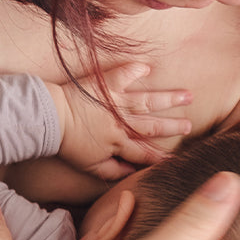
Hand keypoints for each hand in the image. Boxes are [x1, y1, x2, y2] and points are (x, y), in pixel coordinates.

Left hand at [48, 63, 191, 178]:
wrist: (49, 118)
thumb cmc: (68, 144)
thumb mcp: (90, 166)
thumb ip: (114, 171)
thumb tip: (133, 172)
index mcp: (118, 143)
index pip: (145, 152)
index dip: (161, 157)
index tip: (177, 160)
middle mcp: (121, 122)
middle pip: (152, 125)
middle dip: (173, 126)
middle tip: (190, 124)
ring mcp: (115, 102)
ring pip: (147, 100)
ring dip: (168, 99)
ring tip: (187, 96)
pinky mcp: (105, 85)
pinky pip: (123, 74)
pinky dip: (135, 70)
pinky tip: (148, 67)